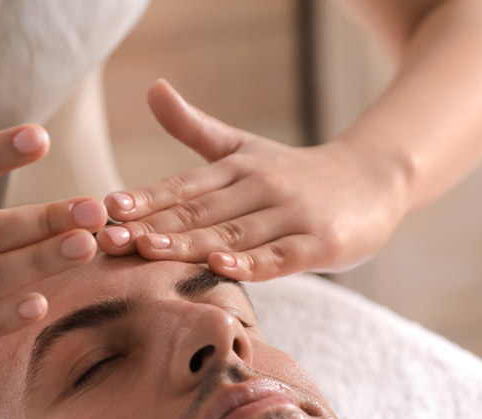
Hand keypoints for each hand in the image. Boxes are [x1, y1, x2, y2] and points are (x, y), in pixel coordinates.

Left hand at [96, 80, 409, 281]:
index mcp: (236, 168)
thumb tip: (152, 88)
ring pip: (232, 234)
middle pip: (199, 212)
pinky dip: (250, 264)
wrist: (375, 178)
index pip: (182, 187)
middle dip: (151, 225)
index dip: (144, 198)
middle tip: (108, 237)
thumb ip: (194, 128)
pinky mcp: (319, 244)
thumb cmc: (297, 173)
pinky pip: (279, 258)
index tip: (106, 207)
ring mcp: (290, 216)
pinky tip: (220, 267)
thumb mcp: (244, 148)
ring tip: (147, 249)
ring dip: (188, 243)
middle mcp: (260, 188)